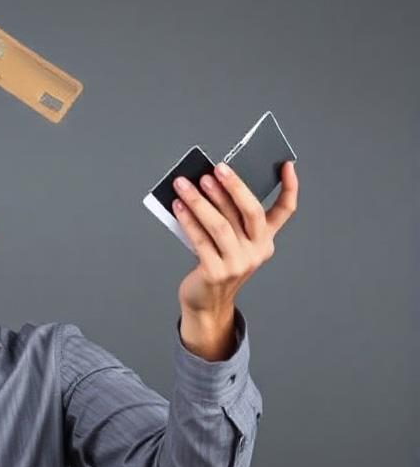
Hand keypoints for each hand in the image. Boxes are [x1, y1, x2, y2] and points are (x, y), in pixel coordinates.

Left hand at [171, 161, 298, 354]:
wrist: (205, 302)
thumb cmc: (215, 263)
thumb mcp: (229, 240)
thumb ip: (226, 217)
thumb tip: (206, 183)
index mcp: (265, 239)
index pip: (285, 211)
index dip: (289, 187)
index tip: (286, 164)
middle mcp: (257, 251)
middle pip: (250, 212)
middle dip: (233, 187)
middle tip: (216, 169)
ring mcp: (239, 264)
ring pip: (221, 225)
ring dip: (200, 201)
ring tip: (185, 184)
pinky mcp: (217, 273)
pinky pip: (200, 240)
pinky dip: (188, 220)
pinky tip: (177, 206)